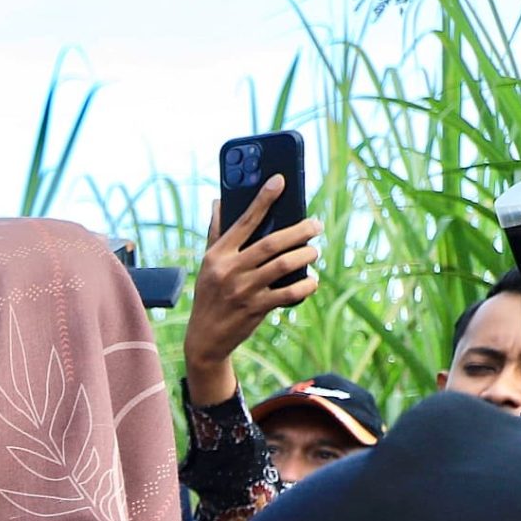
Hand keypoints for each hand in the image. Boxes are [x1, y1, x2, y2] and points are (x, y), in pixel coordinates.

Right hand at [182, 176, 322, 404]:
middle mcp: (229, 271)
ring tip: (313, 251)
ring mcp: (243, 291)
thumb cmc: (210, 295)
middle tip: (316, 225)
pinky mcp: (255, 309)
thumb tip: (218, 202)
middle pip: (271, 243)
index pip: (244, 221)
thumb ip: (216, 233)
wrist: (205, 338)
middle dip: (300, 230)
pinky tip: (311, 281)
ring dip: (305, 255)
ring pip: (283, 265)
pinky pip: (289, 293)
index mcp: (218, 255)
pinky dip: (306, 286)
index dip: (263, 199)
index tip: (280, 181)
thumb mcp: (208, 265)